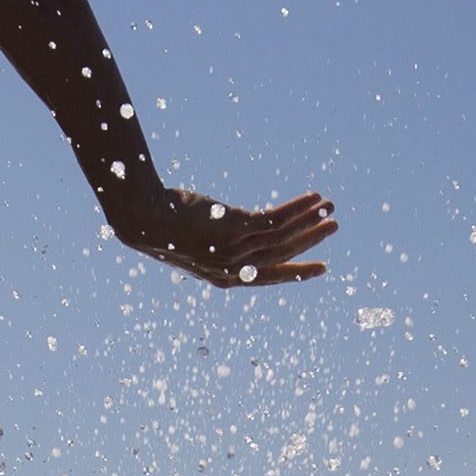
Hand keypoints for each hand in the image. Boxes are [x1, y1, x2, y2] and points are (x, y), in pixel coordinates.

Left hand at [118, 187, 338, 286]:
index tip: (320, 268)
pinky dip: (298, 209)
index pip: (268, 276)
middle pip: (282, 254)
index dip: (296, 272)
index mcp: (224, 277)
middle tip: (333, 227)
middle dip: (311, 241)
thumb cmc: (162, 226)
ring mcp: (235, 249)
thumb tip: (228, 229)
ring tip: (330, 208)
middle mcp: (233, 268)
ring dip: (311, 222)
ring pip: (283, 237)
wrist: (142, 217)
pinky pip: (276, 220)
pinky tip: (314, 198)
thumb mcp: (192, 240)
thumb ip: (216, 241)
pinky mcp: (236, 228)